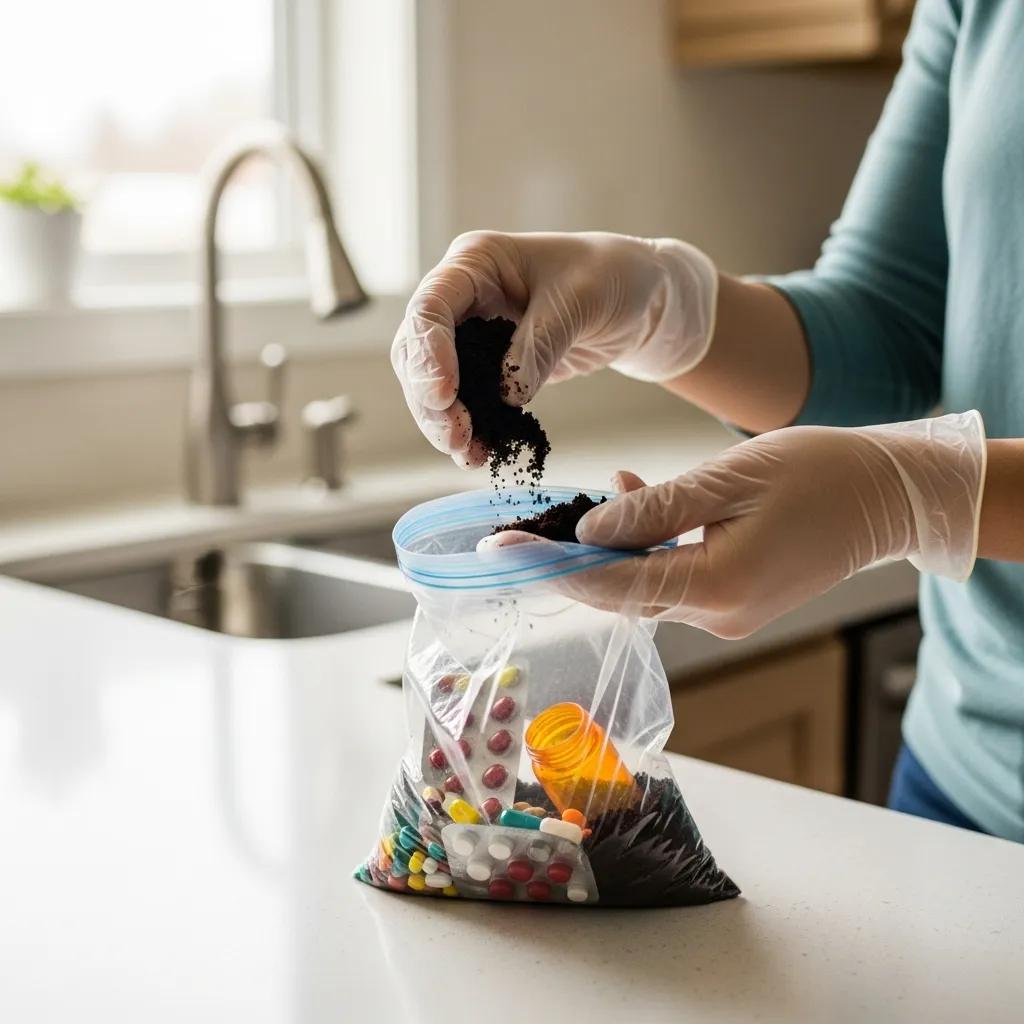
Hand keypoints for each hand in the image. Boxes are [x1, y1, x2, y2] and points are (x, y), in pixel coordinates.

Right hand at [391, 230, 716, 465]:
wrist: (641, 301)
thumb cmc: (614, 278)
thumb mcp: (582, 302)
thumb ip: (539, 345)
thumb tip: (504, 395)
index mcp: (476, 262)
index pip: (430, 308)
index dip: (429, 355)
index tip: (444, 396)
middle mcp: (464, 298)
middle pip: (419, 353)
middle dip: (431, 400)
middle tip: (456, 438)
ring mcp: (473, 334)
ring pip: (434, 385)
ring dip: (445, 423)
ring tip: (469, 454)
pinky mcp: (490, 368)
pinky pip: (467, 402)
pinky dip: (470, 430)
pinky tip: (480, 455)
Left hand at [483, 412, 985, 637]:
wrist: (889, 496)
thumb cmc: (821, 473)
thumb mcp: (729, 477)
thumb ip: (655, 510)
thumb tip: (588, 532)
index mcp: (717, 587)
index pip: (610, 587)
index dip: (549, 568)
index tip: (499, 552)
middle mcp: (717, 615)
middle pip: (620, 592)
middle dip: (570, 559)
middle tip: (521, 530)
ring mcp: (727, 615)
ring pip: (644, 584)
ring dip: (611, 547)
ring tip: (602, 494)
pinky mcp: (734, 602)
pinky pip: (672, 578)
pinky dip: (647, 547)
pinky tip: (639, 500)